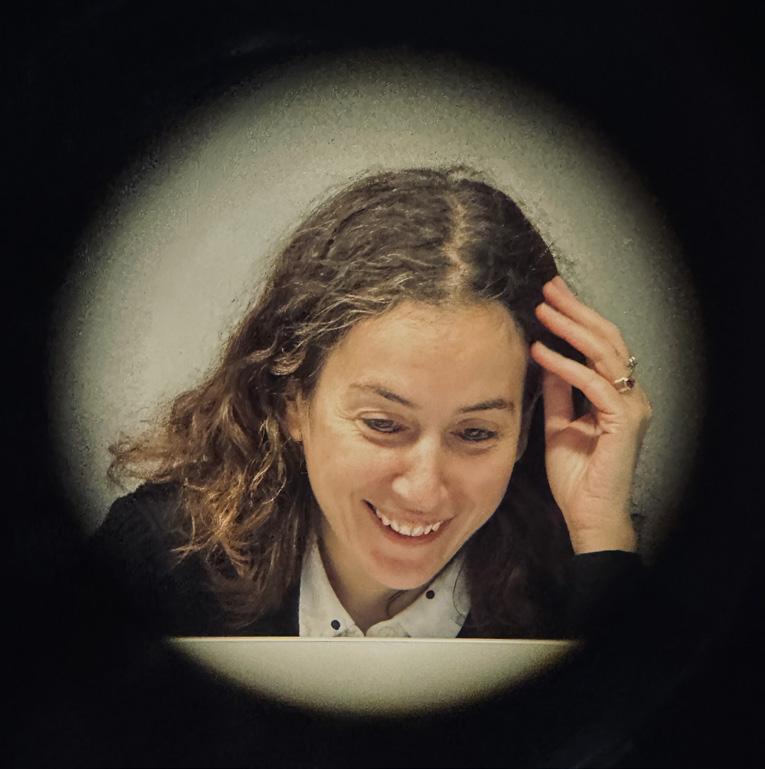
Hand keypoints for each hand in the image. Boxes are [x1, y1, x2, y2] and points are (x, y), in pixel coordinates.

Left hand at [529, 276, 651, 553]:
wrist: (589, 515)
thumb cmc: (577, 476)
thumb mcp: (560, 424)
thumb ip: (558, 392)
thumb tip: (545, 357)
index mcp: (617, 396)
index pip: (600, 346)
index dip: (578, 318)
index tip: (551, 297)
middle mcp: (629, 397)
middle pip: (606, 340)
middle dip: (577, 310)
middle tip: (549, 288)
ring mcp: (630, 408)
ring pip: (604, 354)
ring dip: (571, 329)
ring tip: (543, 310)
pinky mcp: (623, 422)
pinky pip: (593, 384)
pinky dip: (566, 365)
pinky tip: (542, 352)